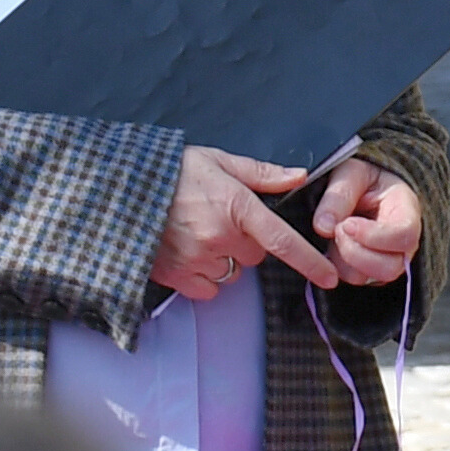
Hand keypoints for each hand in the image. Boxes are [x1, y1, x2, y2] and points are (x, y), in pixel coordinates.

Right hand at [162, 146, 342, 298]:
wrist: (119, 188)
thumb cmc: (171, 171)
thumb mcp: (218, 161)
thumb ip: (261, 174)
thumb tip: (298, 176)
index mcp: (236, 206)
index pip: (282, 240)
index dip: (309, 262)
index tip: (330, 278)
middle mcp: (220, 236)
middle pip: (255, 256)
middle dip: (244, 243)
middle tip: (219, 220)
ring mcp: (197, 259)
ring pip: (232, 273)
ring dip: (223, 260)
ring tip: (197, 233)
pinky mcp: (176, 276)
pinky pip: (208, 289)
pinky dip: (203, 277)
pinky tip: (187, 253)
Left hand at [316, 156, 424, 284]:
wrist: (361, 188)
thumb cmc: (362, 178)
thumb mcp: (350, 173)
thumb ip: (338, 195)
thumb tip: (323, 227)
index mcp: (407, 212)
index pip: (405, 235)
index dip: (374, 236)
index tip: (347, 224)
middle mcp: (404, 244)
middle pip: (390, 268)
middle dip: (355, 253)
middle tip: (338, 229)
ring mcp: (388, 261)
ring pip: (366, 278)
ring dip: (342, 258)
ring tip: (335, 231)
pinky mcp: (369, 273)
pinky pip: (351, 279)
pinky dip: (335, 265)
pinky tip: (334, 242)